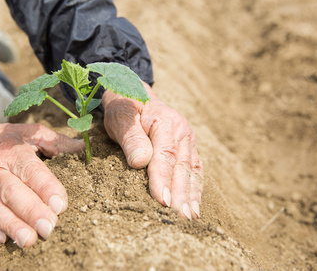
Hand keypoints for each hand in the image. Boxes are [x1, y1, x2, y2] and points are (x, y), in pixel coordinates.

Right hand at [0, 120, 83, 246]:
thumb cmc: (6, 141)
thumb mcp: (30, 133)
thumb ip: (56, 141)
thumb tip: (82, 145)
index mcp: (13, 152)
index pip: (31, 170)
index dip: (45, 187)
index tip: (60, 205)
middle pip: (13, 193)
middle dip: (31, 212)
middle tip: (48, 228)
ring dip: (11, 225)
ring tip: (28, 240)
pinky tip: (1, 240)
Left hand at [102, 82, 202, 218]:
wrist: (135, 97)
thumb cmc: (124, 109)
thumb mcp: (120, 117)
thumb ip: (131, 138)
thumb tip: (140, 162)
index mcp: (167, 122)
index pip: (165, 156)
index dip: (163, 180)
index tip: (162, 201)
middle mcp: (182, 132)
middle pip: (182, 167)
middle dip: (181, 195)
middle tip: (179, 219)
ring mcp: (188, 141)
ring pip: (191, 172)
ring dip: (191, 197)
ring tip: (189, 219)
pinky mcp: (189, 150)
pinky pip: (194, 171)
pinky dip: (195, 190)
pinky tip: (194, 208)